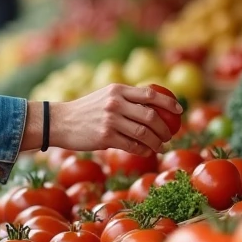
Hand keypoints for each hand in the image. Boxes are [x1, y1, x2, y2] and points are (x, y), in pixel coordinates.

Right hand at [48, 84, 182, 154]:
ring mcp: (110, 120)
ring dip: (157, 141)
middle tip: (170, 134)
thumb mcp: (106, 96)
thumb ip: (126, 99)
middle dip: (165, 127)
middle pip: (151, 115)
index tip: (180, 110)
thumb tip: (154, 106)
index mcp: (118, 90)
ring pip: (143, 132)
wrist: (61, 122)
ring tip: (161, 145)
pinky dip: (143, 149)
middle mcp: (115, 103)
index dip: (168, 102)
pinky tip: (147, 151)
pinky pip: (132, 145)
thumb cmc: (87, 110)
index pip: (150, 94)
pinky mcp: (105, 137)